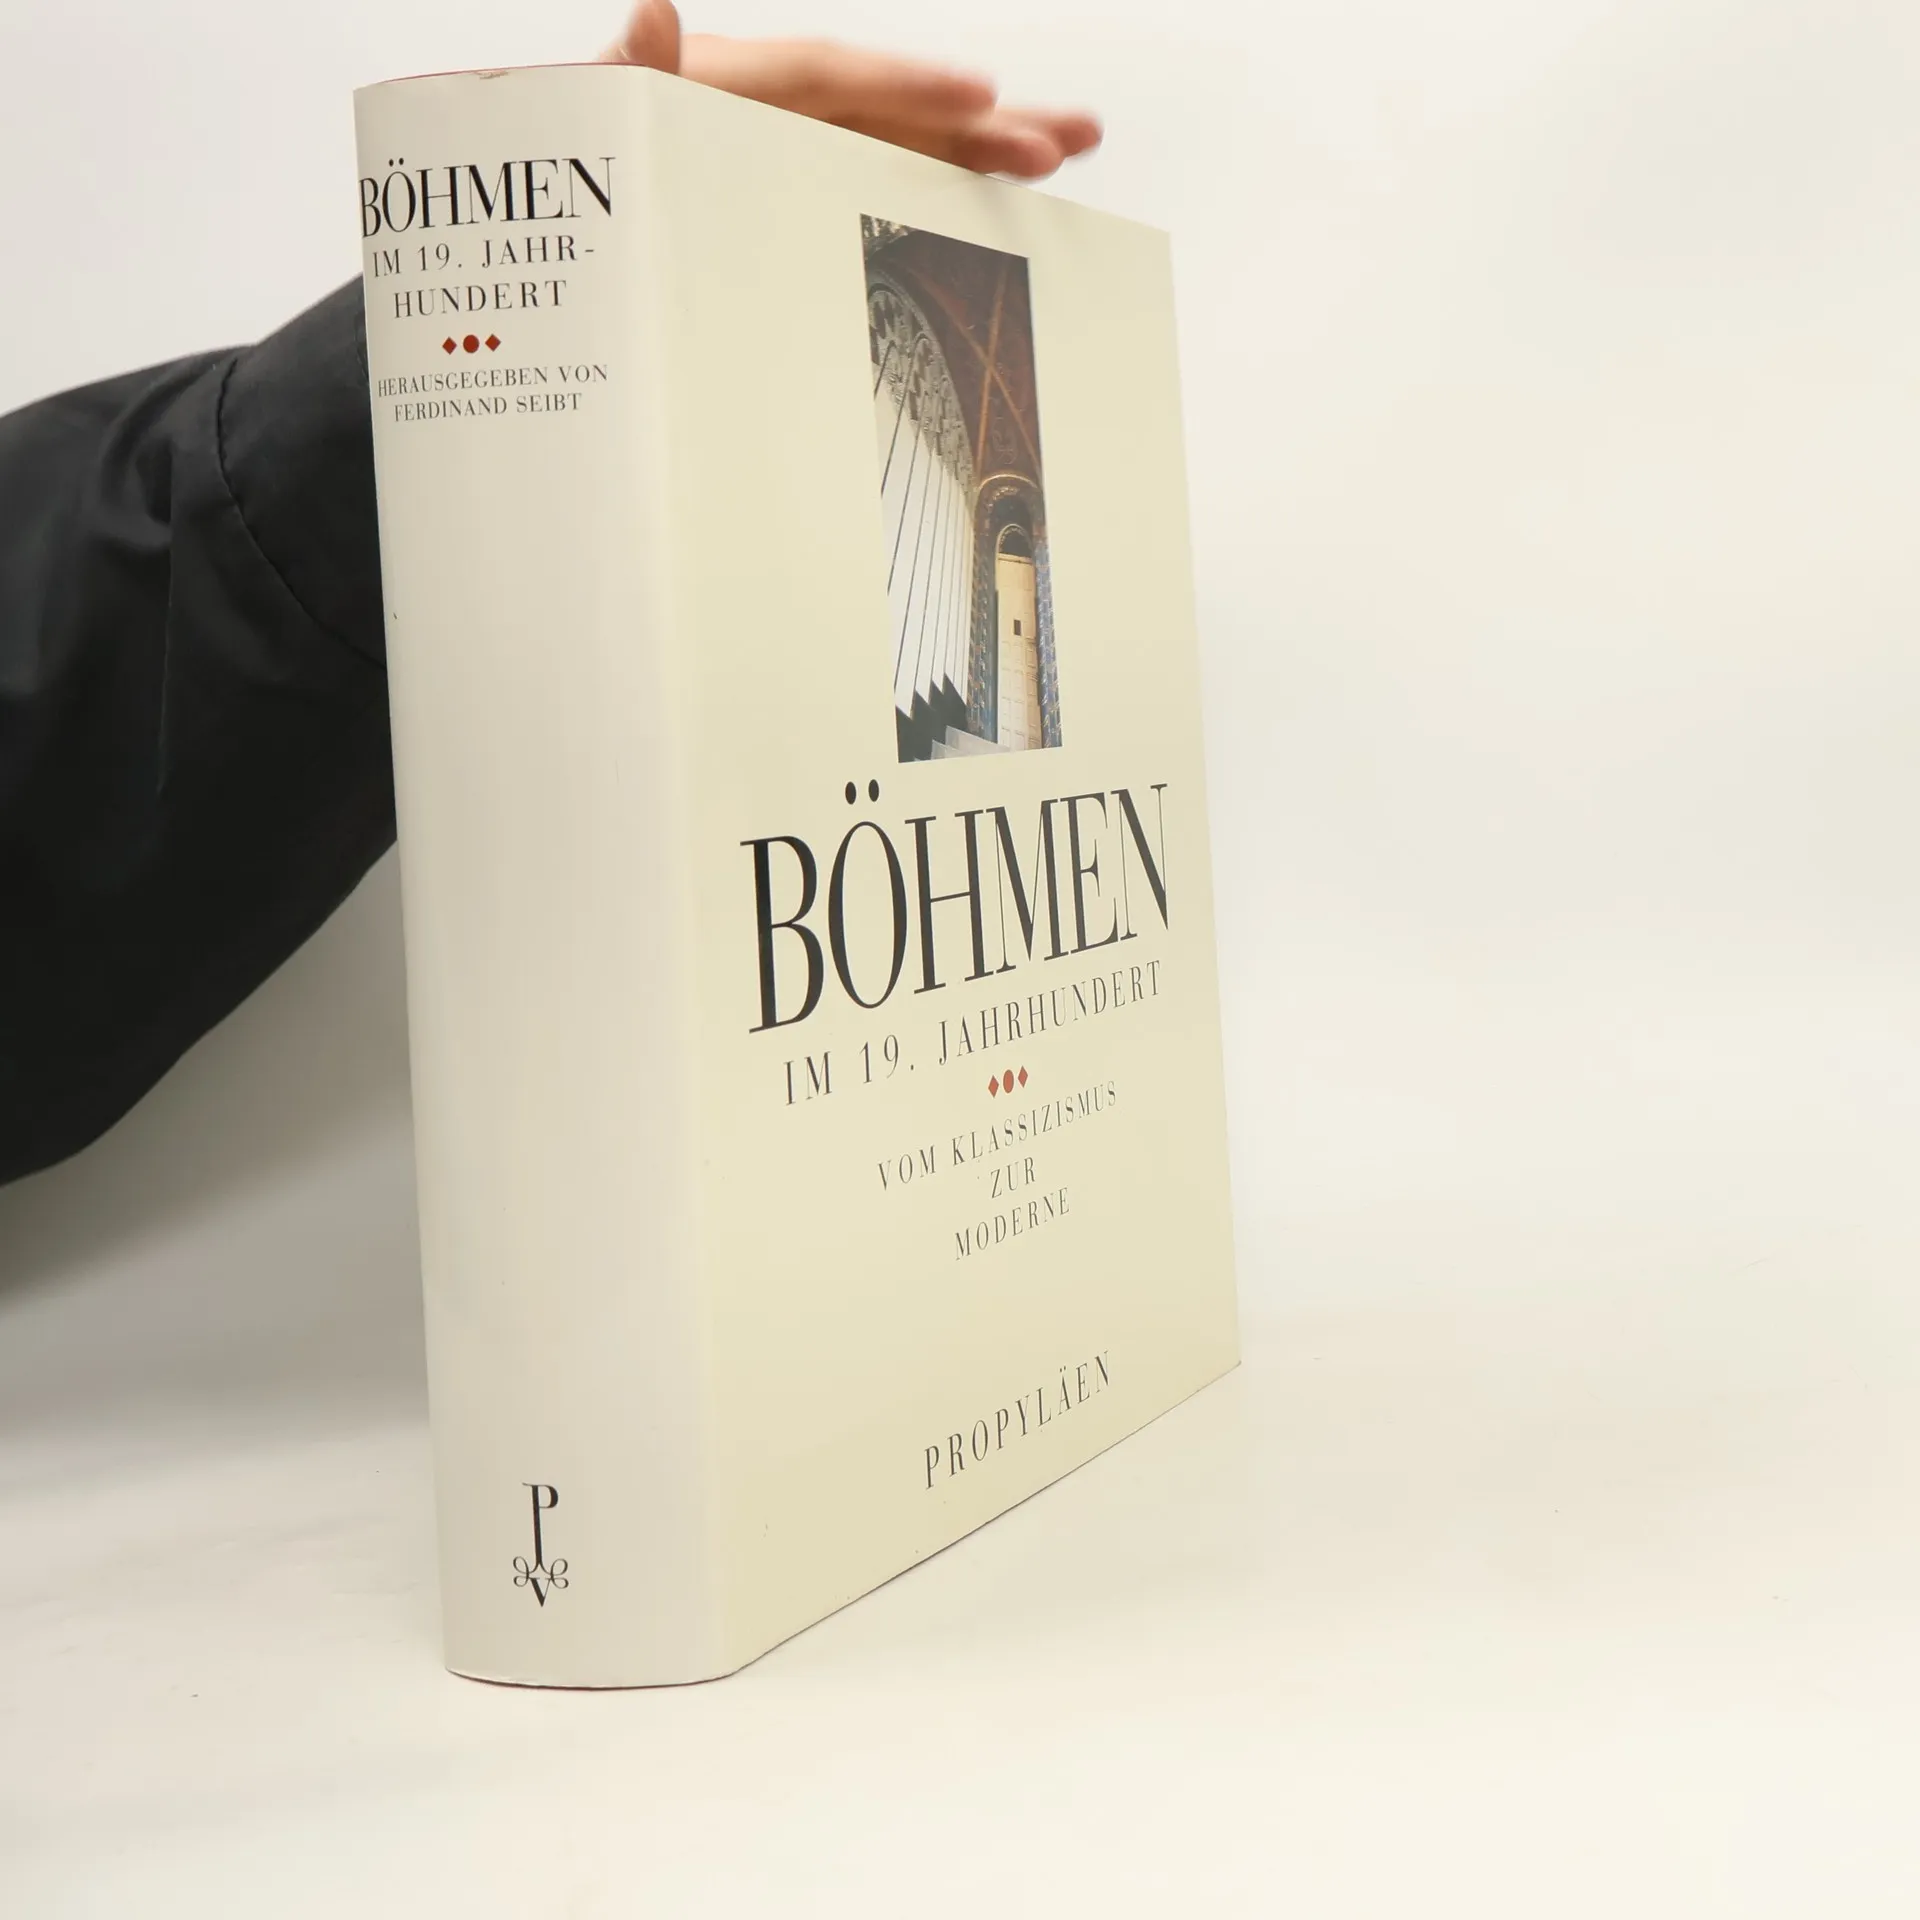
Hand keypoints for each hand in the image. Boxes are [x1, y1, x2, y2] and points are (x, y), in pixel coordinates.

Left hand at [599, 0, 1101, 180]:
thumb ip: (620, 82)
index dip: (904, 89)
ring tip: (1068, 148)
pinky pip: (880, 186)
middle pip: (889, 106)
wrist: (542, 236)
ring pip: (901, 144)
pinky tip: (1006, 199)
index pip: (829, 78)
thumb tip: (650, 14)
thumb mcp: (587, 131)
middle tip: (1065, 137)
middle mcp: (767, 110)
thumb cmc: (564, 179)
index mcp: (722, 86)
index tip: (978, 99)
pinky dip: (944, 189)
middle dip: (982, 120)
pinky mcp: (794, 193)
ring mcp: (787, 152)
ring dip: (988, 150)